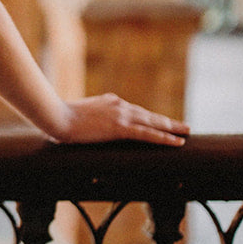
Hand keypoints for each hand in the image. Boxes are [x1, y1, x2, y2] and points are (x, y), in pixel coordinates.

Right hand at [55, 94, 187, 146]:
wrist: (57, 116)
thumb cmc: (61, 117)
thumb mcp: (78, 114)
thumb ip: (89, 118)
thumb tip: (85, 127)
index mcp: (110, 101)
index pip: (134, 111)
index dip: (148, 118)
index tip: (158, 122)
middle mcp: (119, 105)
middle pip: (148, 114)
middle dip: (167, 121)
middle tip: (183, 126)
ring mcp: (121, 115)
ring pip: (153, 122)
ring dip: (171, 128)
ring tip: (186, 132)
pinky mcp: (120, 128)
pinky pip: (148, 134)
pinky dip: (164, 138)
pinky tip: (176, 142)